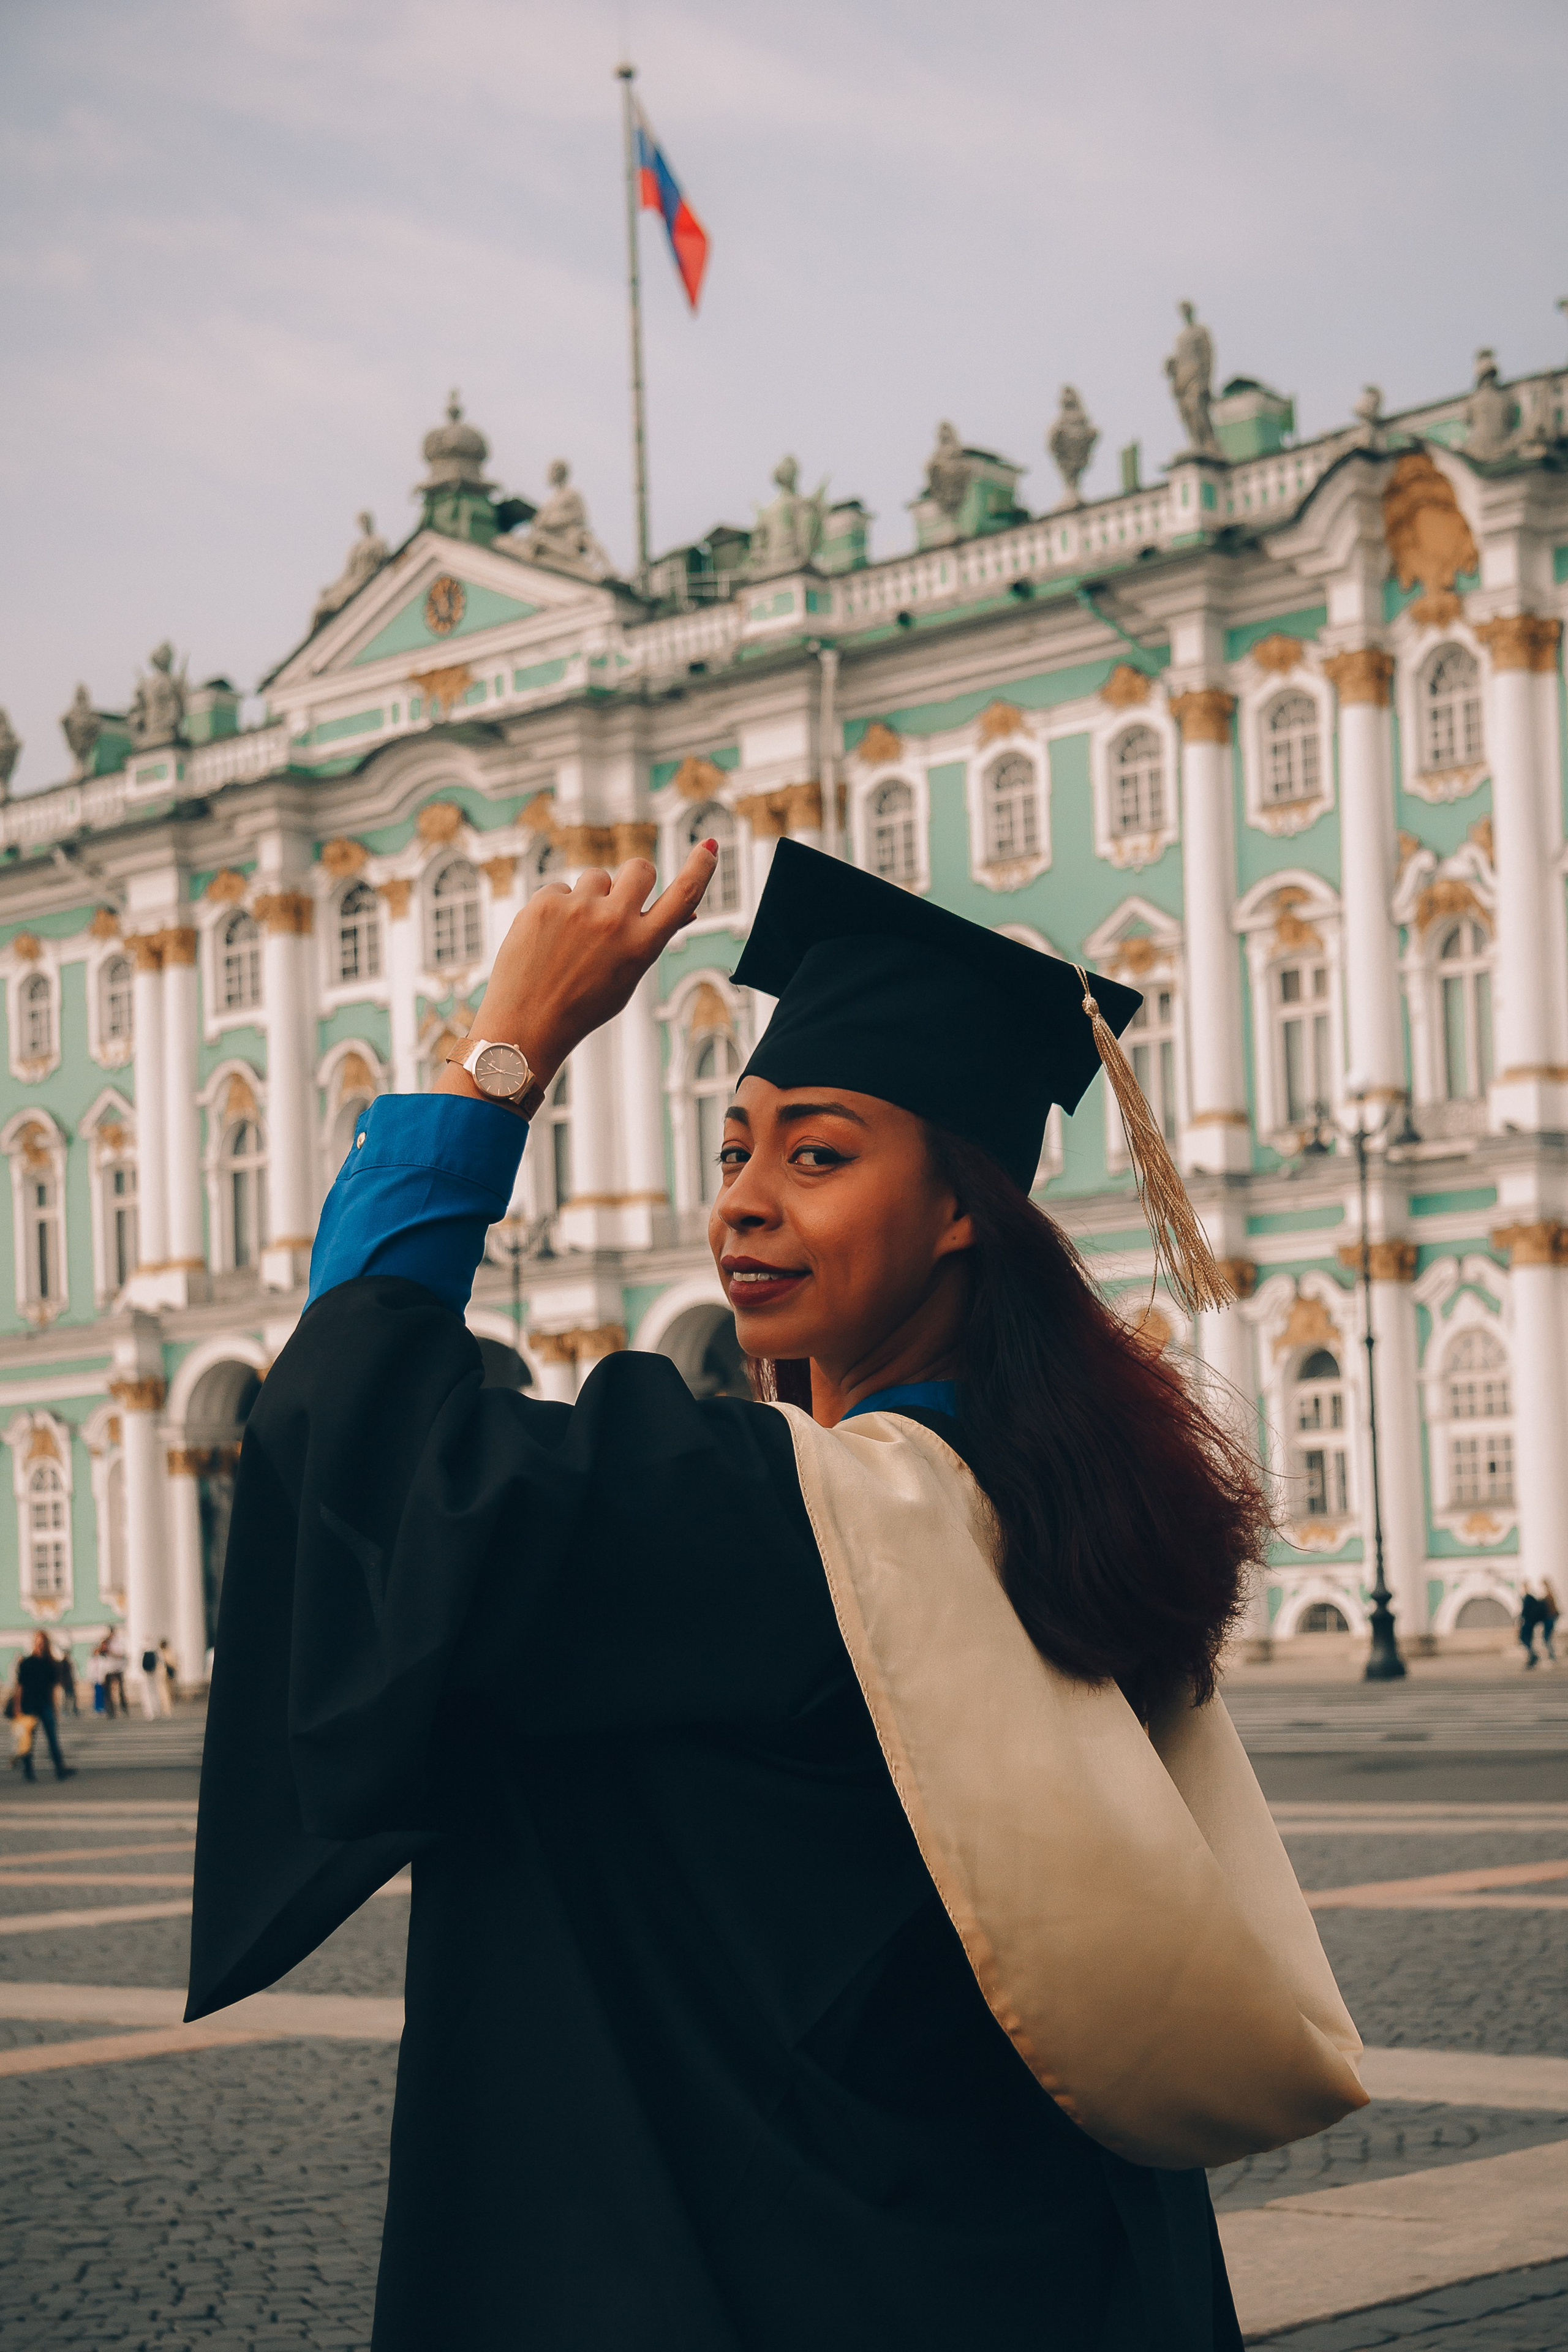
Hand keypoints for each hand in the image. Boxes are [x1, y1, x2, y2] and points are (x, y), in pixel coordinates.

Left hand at [438, 841, 716, 1106]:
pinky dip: (557, 908)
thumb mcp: (627, 978)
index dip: (701, 867)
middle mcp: (614, 922)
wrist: (525, 1025)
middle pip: (640, 868)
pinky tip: (547, 939)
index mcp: (642, 946)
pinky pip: (561, 888)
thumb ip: (650, 940)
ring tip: (572, 935)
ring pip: (597, 877)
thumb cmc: (581, 1006)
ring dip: (591, 897)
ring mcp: (578, 909)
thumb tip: (685, 913)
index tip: (709, 846)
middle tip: (620, 900)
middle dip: (635, 878)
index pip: (683, 895)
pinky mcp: (544, 902)